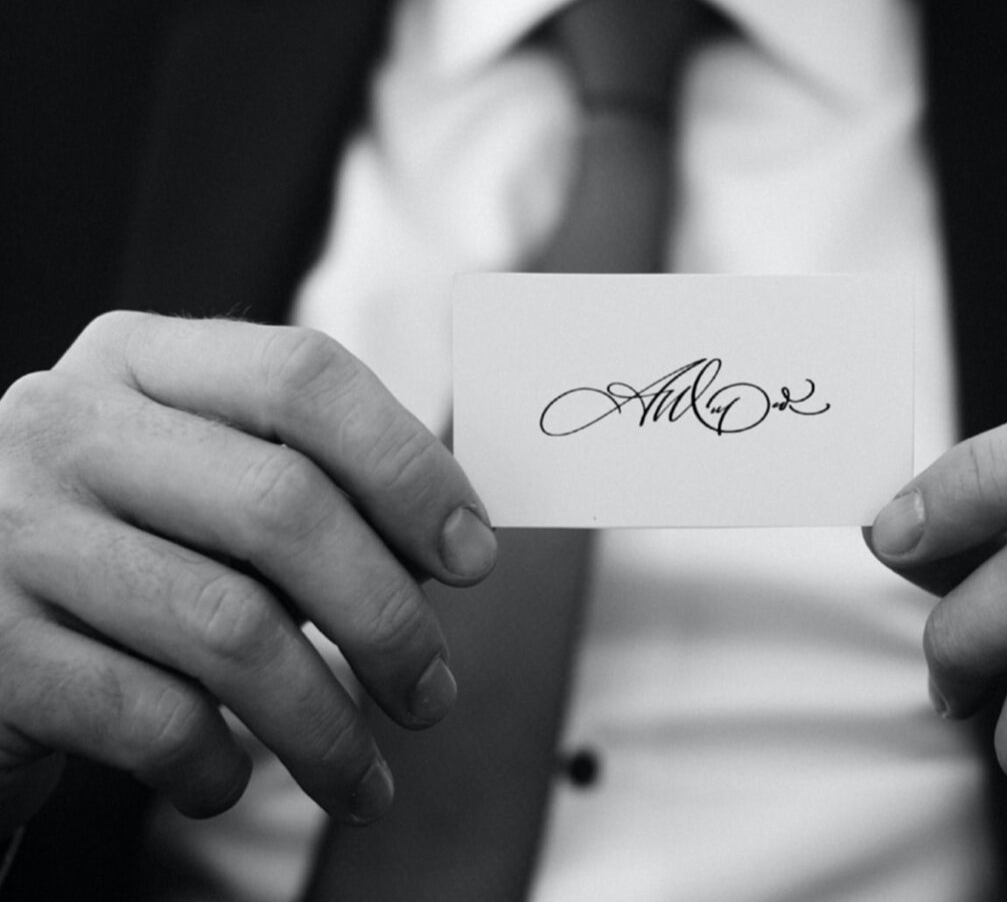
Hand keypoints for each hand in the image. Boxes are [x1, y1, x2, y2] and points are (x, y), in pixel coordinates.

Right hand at [0, 313, 496, 831]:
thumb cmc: (131, 557)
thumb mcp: (205, 488)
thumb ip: (316, 486)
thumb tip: (463, 543)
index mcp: (137, 359)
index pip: (304, 377)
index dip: (410, 469)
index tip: (475, 557)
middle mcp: (63, 423)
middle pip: (283, 506)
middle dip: (386, 616)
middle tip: (430, 692)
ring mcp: (11, 531)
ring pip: (229, 627)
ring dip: (325, 723)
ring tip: (364, 777)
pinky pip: (150, 716)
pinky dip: (215, 765)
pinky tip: (231, 779)